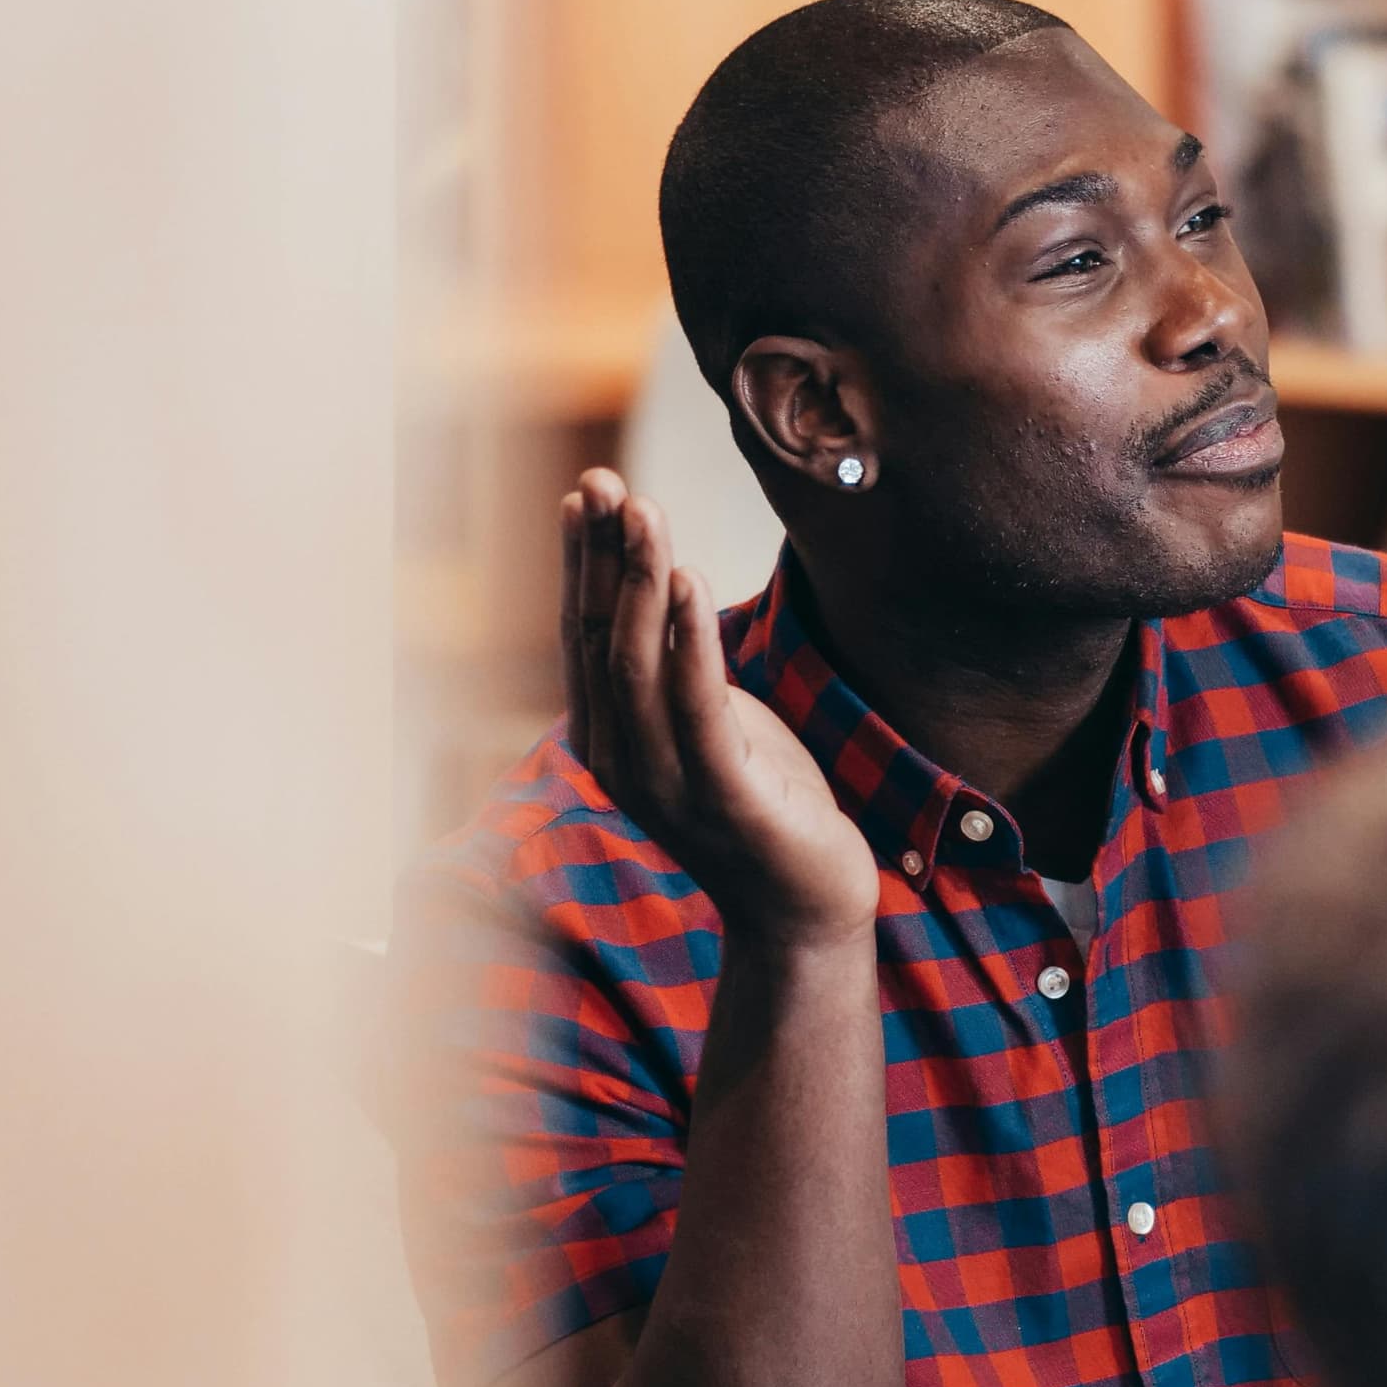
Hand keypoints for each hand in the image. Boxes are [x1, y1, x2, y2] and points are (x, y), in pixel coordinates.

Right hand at [560, 469, 882, 946]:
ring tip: (644, 511)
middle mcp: (620, 760)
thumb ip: (676, 668)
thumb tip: (662, 584)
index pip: (581, 634)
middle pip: (596, 639)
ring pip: (636, 663)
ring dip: (636, 580)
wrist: (805, 906)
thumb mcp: (711, 721)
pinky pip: (697, 705)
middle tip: (603, 480)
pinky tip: (687, 579)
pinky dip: (688, 638)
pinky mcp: (722, 797)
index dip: (580, 561)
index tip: (587, 489)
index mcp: (609, 738)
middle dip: (598, 555)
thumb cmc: (763, 801)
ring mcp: (665, 783)